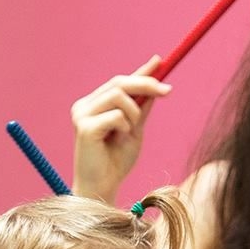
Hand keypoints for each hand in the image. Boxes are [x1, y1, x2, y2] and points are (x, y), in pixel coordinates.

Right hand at [71, 55, 171, 202]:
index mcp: (94, 105)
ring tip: (129, 133)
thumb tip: (155, 84)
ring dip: (134, 114)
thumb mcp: (134, 130)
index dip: (140, 71)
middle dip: (147, 84)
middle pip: (119, 82)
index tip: (161, 61)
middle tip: (168, 91)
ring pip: (119, 95)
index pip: (119, 81)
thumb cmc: (116, 162)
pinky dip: (125, 127)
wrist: (103, 187)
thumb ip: (140, 108)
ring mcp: (81, 114)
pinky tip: (117, 141)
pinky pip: (116, 115)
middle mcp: (84, 105)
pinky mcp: (83, 127)